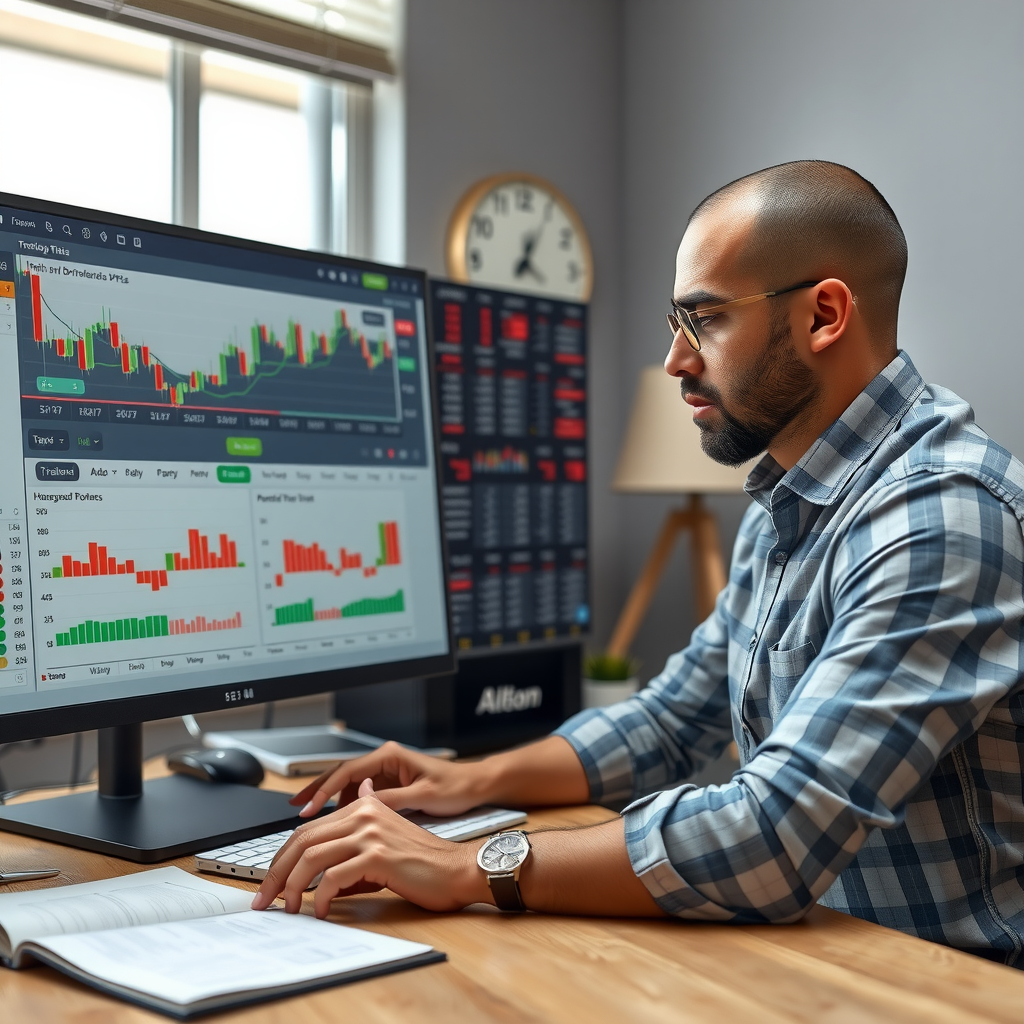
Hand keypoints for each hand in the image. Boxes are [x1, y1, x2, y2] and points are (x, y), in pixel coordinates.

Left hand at [252, 779, 485, 916]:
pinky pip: (334, 877)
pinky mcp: (378, 855)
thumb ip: (354, 841)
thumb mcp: (384, 842)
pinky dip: (320, 897)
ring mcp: (371, 832)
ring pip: (312, 857)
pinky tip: (320, 911)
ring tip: (288, 909)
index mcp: (363, 807)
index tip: (270, 883)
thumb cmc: (422, 863)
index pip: (308, 830)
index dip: (283, 858)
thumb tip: (322, 856)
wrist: (457, 869)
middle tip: (264, 900)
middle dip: (277, 873)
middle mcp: (364, 813)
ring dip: (292, 887)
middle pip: (302, 840)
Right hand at [289, 740, 486, 818]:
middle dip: (316, 790)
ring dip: (328, 801)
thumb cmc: (456, 787)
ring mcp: (385, 771)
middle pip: (341, 774)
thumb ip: (392, 799)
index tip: (307, 808)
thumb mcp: (423, 796)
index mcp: (389, 756)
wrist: (476, 786)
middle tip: (295, 808)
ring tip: (308, 820)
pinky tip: (335, 822)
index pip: (347, 771)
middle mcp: (384, 760)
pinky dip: (344, 807)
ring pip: (347, 785)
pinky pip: (359, 794)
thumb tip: (362, 805)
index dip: (324, 789)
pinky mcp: (389, 784)